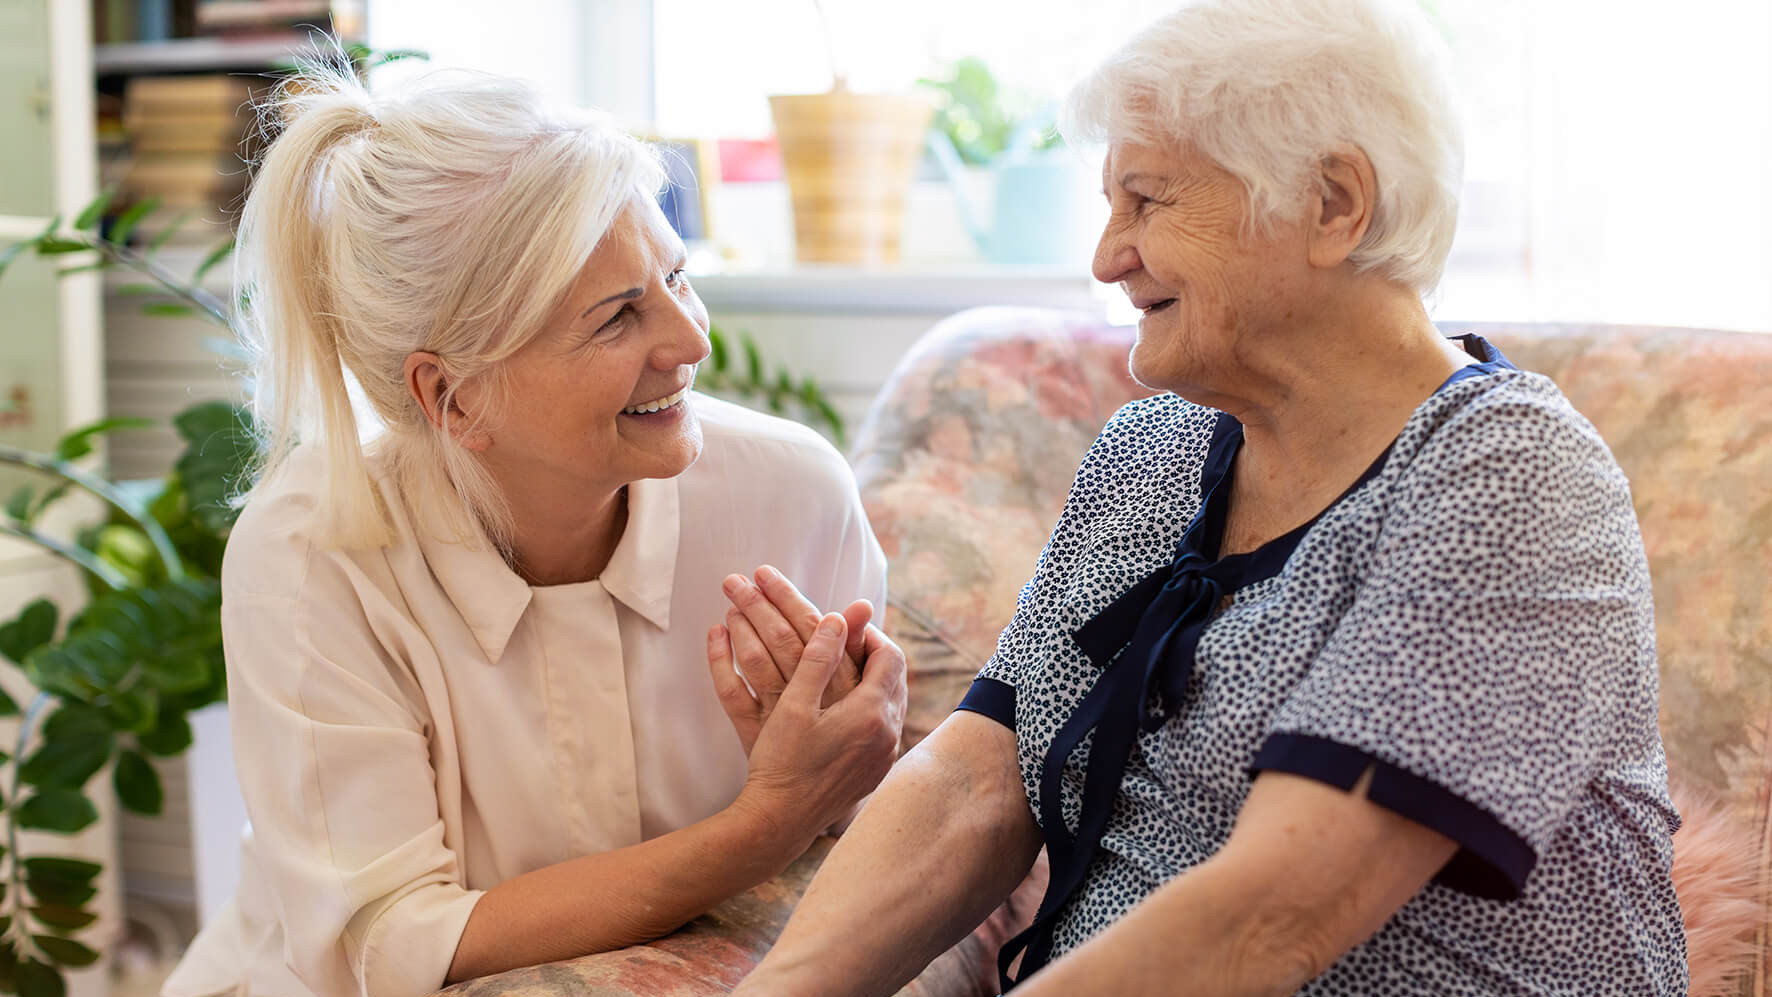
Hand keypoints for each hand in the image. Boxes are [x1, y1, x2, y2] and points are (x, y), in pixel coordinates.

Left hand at [710, 567, 871, 742]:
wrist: (808, 805)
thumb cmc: (839, 744)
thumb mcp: (857, 697)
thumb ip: (853, 651)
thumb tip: (859, 604)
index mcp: (847, 689)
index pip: (821, 631)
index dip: (795, 599)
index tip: (772, 578)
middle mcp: (816, 701)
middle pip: (786, 639)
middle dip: (765, 600)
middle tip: (745, 574)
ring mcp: (782, 718)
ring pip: (759, 660)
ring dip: (744, 623)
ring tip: (731, 597)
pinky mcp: (755, 733)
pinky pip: (731, 692)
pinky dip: (720, 660)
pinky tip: (715, 633)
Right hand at [721, 612, 906, 844]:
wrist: (779, 821)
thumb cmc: (782, 763)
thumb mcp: (794, 704)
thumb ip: (818, 658)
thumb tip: (838, 618)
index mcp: (871, 713)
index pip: (889, 657)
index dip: (869, 635)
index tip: (846, 626)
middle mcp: (887, 735)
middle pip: (896, 679)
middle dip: (875, 656)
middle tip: (849, 643)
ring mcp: (884, 757)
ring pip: (892, 704)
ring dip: (875, 682)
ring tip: (848, 670)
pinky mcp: (875, 773)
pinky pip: (885, 728)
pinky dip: (872, 709)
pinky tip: (847, 709)